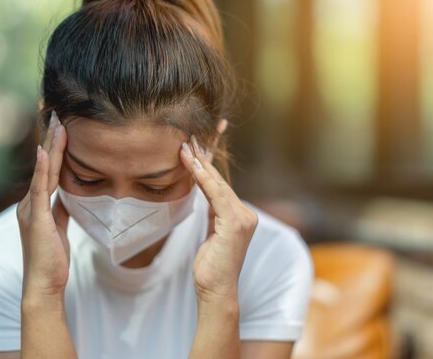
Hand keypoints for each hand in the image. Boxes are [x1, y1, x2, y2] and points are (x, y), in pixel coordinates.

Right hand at [16, 110, 69, 298]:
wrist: (44, 282)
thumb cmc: (52, 256)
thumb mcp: (60, 225)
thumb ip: (61, 207)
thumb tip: (69, 193)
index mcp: (38, 202)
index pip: (49, 167)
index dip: (55, 146)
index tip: (61, 124)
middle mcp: (31, 201)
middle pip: (45, 163)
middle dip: (51, 137)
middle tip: (56, 111)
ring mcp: (31, 208)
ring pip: (44, 171)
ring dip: (51, 145)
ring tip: (56, 122)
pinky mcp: (36, 217)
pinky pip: (40, 189)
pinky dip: (43, 169)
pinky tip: (45, 152)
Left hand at [180, 128, 257, 302]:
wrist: (217, 291)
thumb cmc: (211, 268)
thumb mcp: (212, 236)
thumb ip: (213, 217)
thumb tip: (206, 200)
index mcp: (241, 216)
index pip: (221, 187)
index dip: (207, 168)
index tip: (194, 150)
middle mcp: (246, 214)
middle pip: (221, 182)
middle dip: (203, 160)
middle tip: (189, 140)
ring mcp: (244, 218)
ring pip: (218, 185)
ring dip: (200, 165)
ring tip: (185, 148)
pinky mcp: (235, 223)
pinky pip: (216, 194)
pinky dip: (203, 178)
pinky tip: (191, 165)